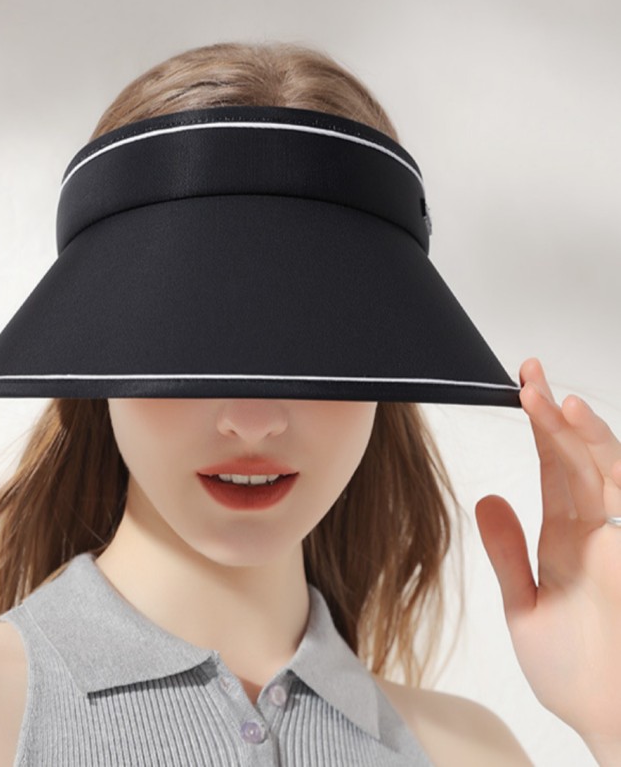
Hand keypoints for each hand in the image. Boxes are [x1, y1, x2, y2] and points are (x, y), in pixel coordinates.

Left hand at [475, 357, 620, 758]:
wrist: (614, 724)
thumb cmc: (577, 675)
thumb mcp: (527, 605)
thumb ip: (509, 552)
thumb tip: (486, 497)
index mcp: (568, 539)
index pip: (553, 469)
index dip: (538, 429)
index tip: (520, 391)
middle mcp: (596, 531)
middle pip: (574, 457)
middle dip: (551, 413)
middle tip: (526, 370)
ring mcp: (617, 539)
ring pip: (598, 468)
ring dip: (573, 428)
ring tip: (546, 392)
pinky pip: (620, 492)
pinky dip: (600, 459)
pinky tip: (580, 427)